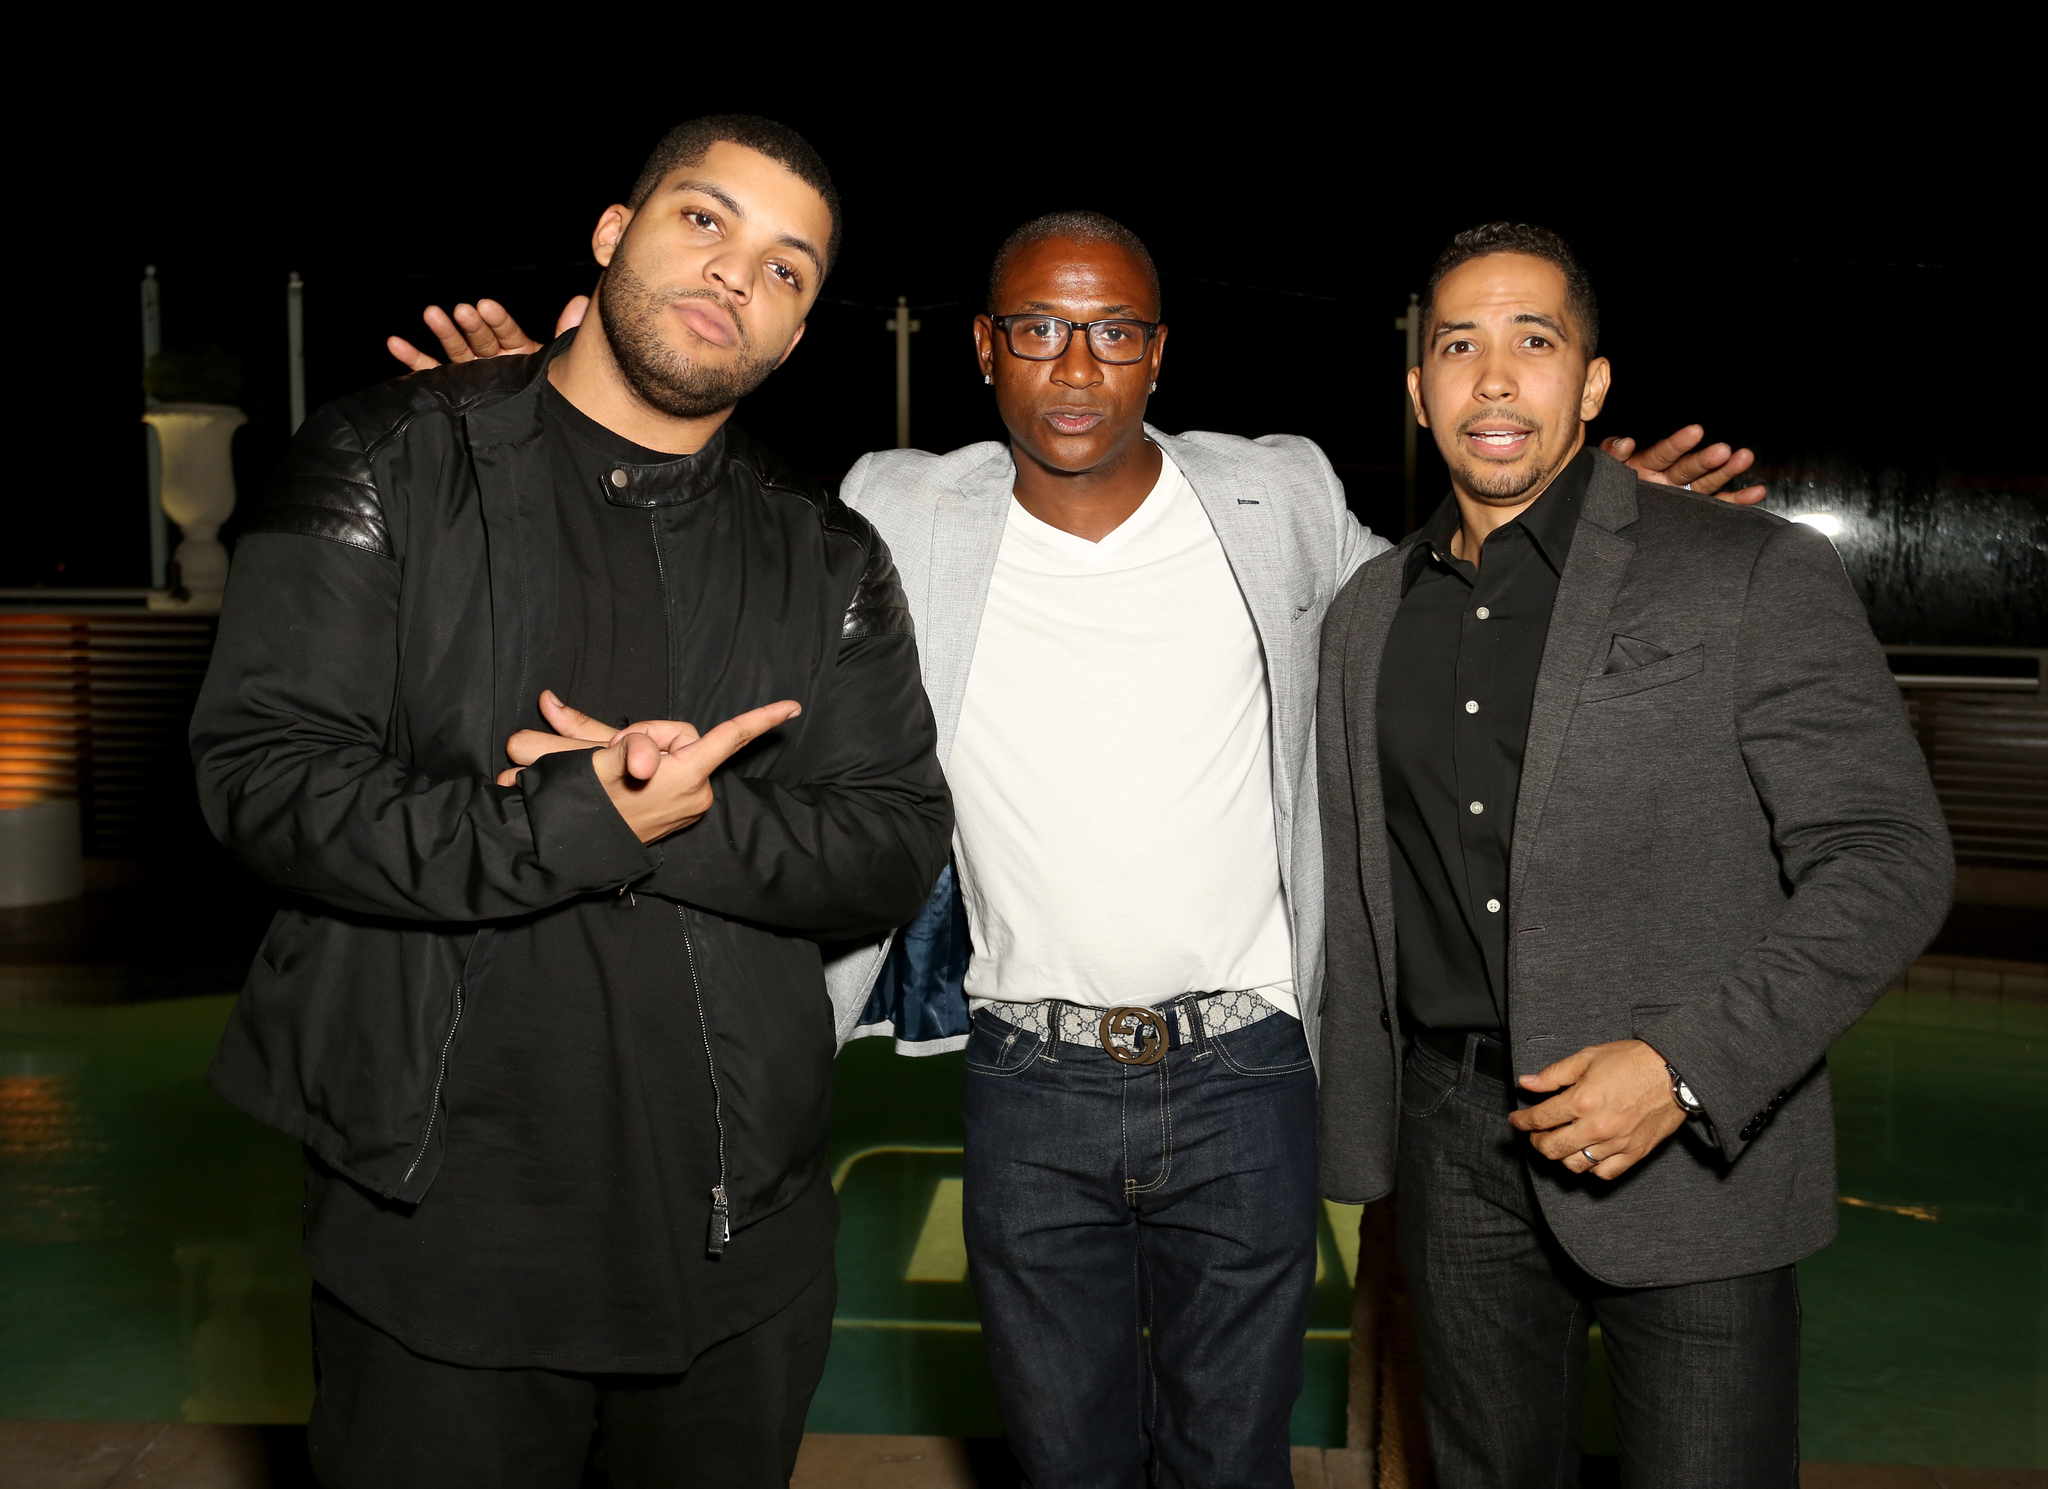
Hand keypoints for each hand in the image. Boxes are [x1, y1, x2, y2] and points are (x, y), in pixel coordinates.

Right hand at [387, 296, 589, 372]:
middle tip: (462, 310)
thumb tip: (582, 303)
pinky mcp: (453, 385)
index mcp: (518, 350)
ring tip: (431, 313)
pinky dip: (412, 359)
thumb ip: (565, 333)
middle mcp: (492, 357)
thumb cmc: (548, 389)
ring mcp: (471, 370)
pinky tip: (395, 343)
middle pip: (479, 338)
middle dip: (470, 324)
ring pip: (455, 348)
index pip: (507, 331)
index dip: (497, 320)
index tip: (486, 306)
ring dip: (442, 331)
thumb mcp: (557, 363)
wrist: (537, 429)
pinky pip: (431, 372)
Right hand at [496, 690, 798, 842]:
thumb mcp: (595, 762)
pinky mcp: (679, 812)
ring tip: (616, 773)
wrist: (575, 849)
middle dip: (645, 736)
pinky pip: (671, 773)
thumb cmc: (587, 805)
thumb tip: (590, 727)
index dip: (761, 719)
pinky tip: (627, 780)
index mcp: (685, 777)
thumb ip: (610, 740)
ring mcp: (689, 805)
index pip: (729, 738)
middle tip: (614, 753)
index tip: (794, 706)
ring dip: (642, 753)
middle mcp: (695, 793)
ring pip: (672, 754)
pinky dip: (649, 768)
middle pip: (680, 737)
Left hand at [1508, 1039, 1687, 1179]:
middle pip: (1551, 1148)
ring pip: (1575, 1164)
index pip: (1539, 1119)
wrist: (1674, 1072)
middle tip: (1536, 1133)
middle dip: (1536, 1142)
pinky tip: (1586, 1154)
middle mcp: (1596, 1126)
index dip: (1521, 1121)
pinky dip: (1590, 1168)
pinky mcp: (1634, 1153)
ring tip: (1560, 1143)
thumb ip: (1554, 1074)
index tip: (1517, 1120)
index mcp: (1582, 1100)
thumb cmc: (1633, 1061)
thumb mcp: (1588, 1057)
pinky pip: (1604, 1173)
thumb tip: (1526, 1083)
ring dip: (1561, 1156)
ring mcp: (1616, 1143)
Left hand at [1602, 425, 1765, 504]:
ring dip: (1727, 470)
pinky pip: (1717, 507)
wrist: (1608, 526)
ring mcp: (1682, 495)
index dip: (1679, 443)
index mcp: (1646, 465)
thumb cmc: (1605, 493)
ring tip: (1744, 457)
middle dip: (1707, 459)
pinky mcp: (1692, 513)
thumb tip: (1625, 442)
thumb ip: (1612, 455)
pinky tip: (1757, 492)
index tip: (1695, 432)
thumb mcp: (1603, 473)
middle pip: (1690, 467)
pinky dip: (1737, 501)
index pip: (1664, 452)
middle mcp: (1668, 479)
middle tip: (1724, 450)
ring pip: (1708, 482)